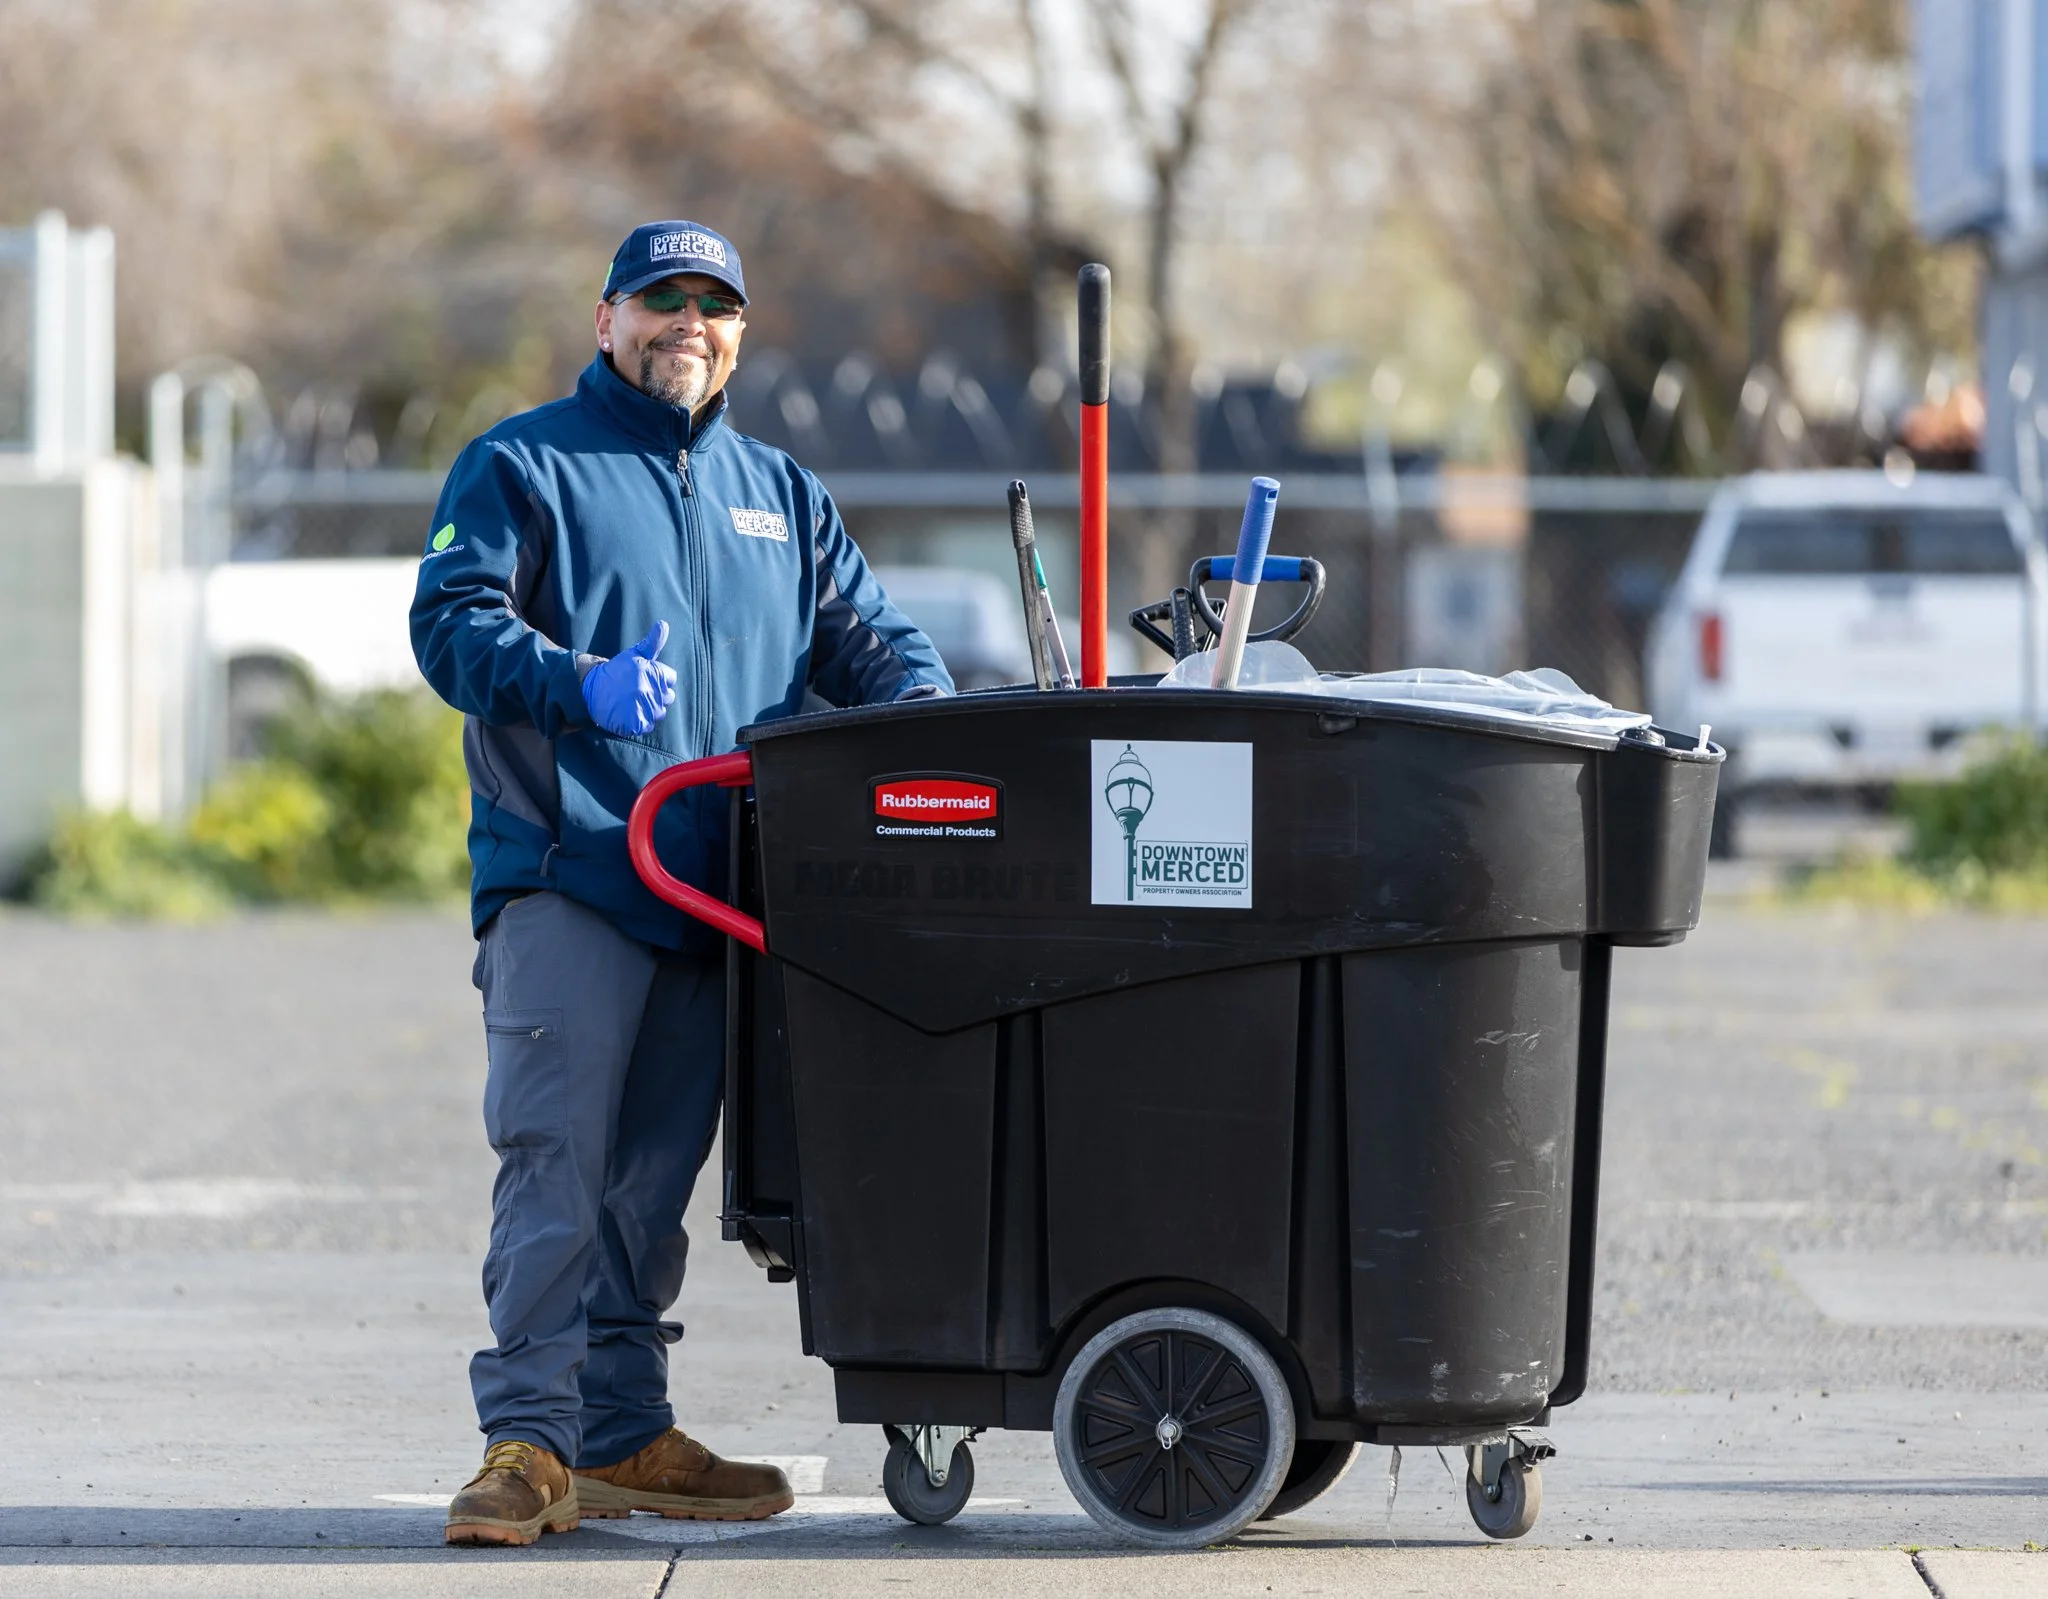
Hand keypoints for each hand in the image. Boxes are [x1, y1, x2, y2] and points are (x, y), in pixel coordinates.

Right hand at [581, 621, 676, 735]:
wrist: (592, 689)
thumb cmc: (617, 670)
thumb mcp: (635, 653)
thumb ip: (653, 641)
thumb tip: (663, 624)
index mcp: (653, 673)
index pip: (671, 679)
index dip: (660, 678)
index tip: (645, 678)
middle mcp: (651, 691)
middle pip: (669, 697)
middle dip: (657, 694)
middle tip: (637, 690)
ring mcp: (644, 709)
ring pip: (660, 712)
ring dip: (650, 708)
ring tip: (632, 701)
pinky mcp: (637, 724)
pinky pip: (648, 725)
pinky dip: (641, 721)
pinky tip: (629, 712)